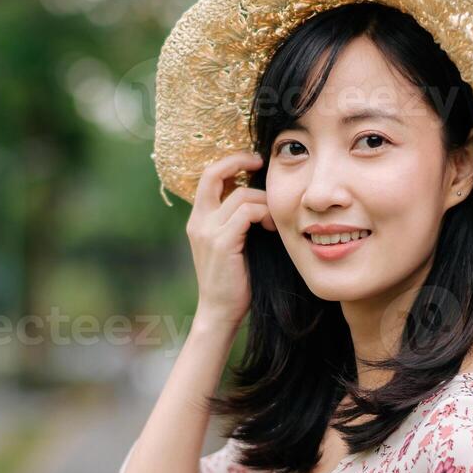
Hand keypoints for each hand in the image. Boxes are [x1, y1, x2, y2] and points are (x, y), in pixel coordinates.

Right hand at [186, 151, 274, 331]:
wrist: (220, 311)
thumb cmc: (233, 280)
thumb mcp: (232, 243)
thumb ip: (238, 219)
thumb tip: (261, 195)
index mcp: (199, 219)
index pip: (209, 176)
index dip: (231, 161)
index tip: (254, 161)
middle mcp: (198, 221)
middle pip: (213, 173)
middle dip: (240, 160)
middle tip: (262, 161)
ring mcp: (207, 231)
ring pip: (241, 195)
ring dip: (264, 202)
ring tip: (275, 220)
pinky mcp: (221, 242)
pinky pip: (247, 213)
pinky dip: (264, 214)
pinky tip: (273, 228)